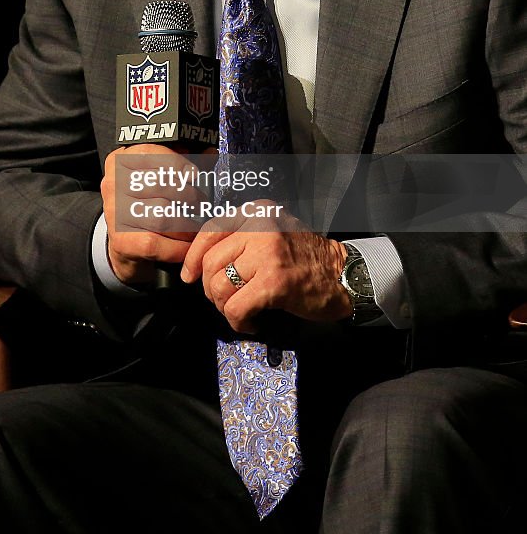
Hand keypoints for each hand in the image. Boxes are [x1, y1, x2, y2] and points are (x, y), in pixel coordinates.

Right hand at [100, 143, 202, 285]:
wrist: (127, 241)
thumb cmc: (149, 200)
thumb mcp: (162, 174)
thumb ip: (185, 159)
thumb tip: (209, 150)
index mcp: (120, 160)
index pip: (148, 153)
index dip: (176, 162)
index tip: (194, 173)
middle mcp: (112, 184)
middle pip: (159, 185)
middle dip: (189, 196)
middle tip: (202, 204)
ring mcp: (114, 213)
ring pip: (160, 216)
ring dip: (187, 224)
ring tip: (197, 226)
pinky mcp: (120, 240)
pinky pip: (156, 243)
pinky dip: (178, 246)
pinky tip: (188, 245)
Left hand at [180, 200, 351, 332]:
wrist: (343, 276)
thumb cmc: (305, 259)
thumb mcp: (271, 232)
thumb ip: (240, 238)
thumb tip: (199, 260)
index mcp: (256, 212)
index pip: (210, 231)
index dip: (193, 258)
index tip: (190, 276)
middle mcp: (260, 226)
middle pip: (211, 263)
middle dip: (212, 290)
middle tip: (227, 301)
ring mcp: (267, 253)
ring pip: (220, 287)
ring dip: (226, 308)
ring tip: (242, 312)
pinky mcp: (274, 282)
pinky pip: (236, 308)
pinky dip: (239, 322)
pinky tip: (252, 323)